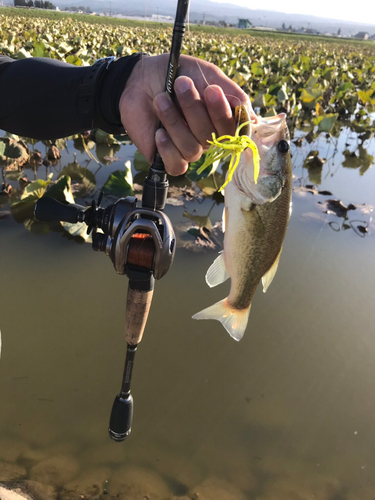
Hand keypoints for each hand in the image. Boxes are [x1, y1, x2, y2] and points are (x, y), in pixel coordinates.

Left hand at [119, 54, 252, 175]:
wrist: (138, 79)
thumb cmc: (175, 74)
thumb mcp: (205, 73)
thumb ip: (230, 92)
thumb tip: (250, 116)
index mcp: (221, 118)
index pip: (234, 128)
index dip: (224, 113)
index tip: (213, 90)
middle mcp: (208, 137)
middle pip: (211, 137)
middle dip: (195, 109)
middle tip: (181, 84)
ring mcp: (188, 148)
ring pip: (192, 149)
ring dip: (174, 122)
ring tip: (160, 99)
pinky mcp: (168, 158)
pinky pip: (178, 166)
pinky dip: (168, 149)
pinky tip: (158, 132)